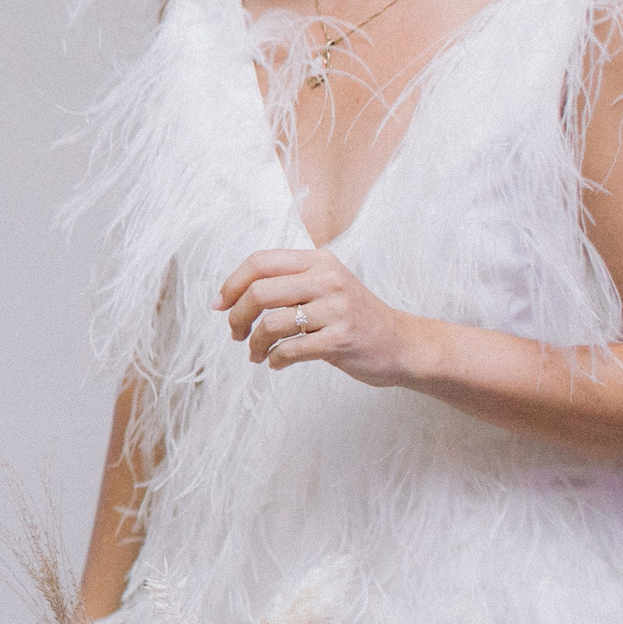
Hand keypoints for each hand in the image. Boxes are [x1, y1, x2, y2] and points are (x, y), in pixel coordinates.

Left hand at [216, 248, 427, 384]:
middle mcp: (328, 279)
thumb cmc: (351, 316)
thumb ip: (287, 282)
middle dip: (237, 317)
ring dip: (255, 344)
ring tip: (257, 354)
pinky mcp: (342, 338)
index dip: (231, 283)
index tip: (220, 305)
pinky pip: (290, 350)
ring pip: (271, 324)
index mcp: (319, 261)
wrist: (403, 343)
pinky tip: (277, 363)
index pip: (260, 261)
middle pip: (259, 292)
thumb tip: (230, 297)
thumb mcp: (325, 285)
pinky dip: (275, 360)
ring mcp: (337, 309)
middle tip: (235, 334)